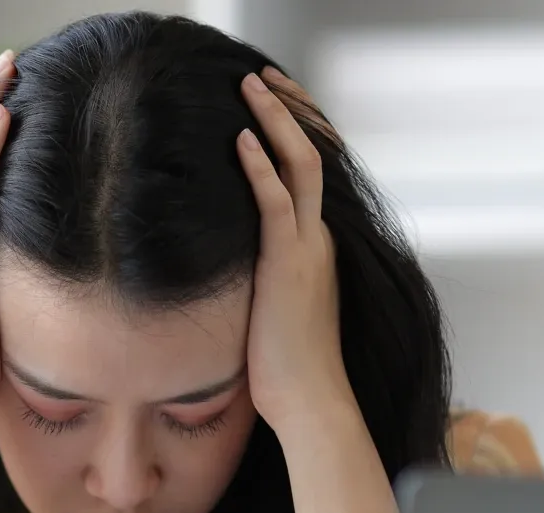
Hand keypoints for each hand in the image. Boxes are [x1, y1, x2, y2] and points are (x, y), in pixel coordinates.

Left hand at [235, 67, 350, 433]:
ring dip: (275, 121)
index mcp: (315, 250)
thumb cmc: (286, 373)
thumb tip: (225, 278)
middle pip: (313, 155)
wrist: (310, 403)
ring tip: (250, 87)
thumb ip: (257, 283)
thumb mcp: (270, 314)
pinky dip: (261, 167)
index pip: (310, 177)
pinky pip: (278, 202)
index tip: (269, 108)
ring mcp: (308, 250)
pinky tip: (242, 139)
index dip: (292, 136)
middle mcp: (318, 240)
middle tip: (261, 78)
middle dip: (288, 111)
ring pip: (301, 165)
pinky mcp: (289, 265)